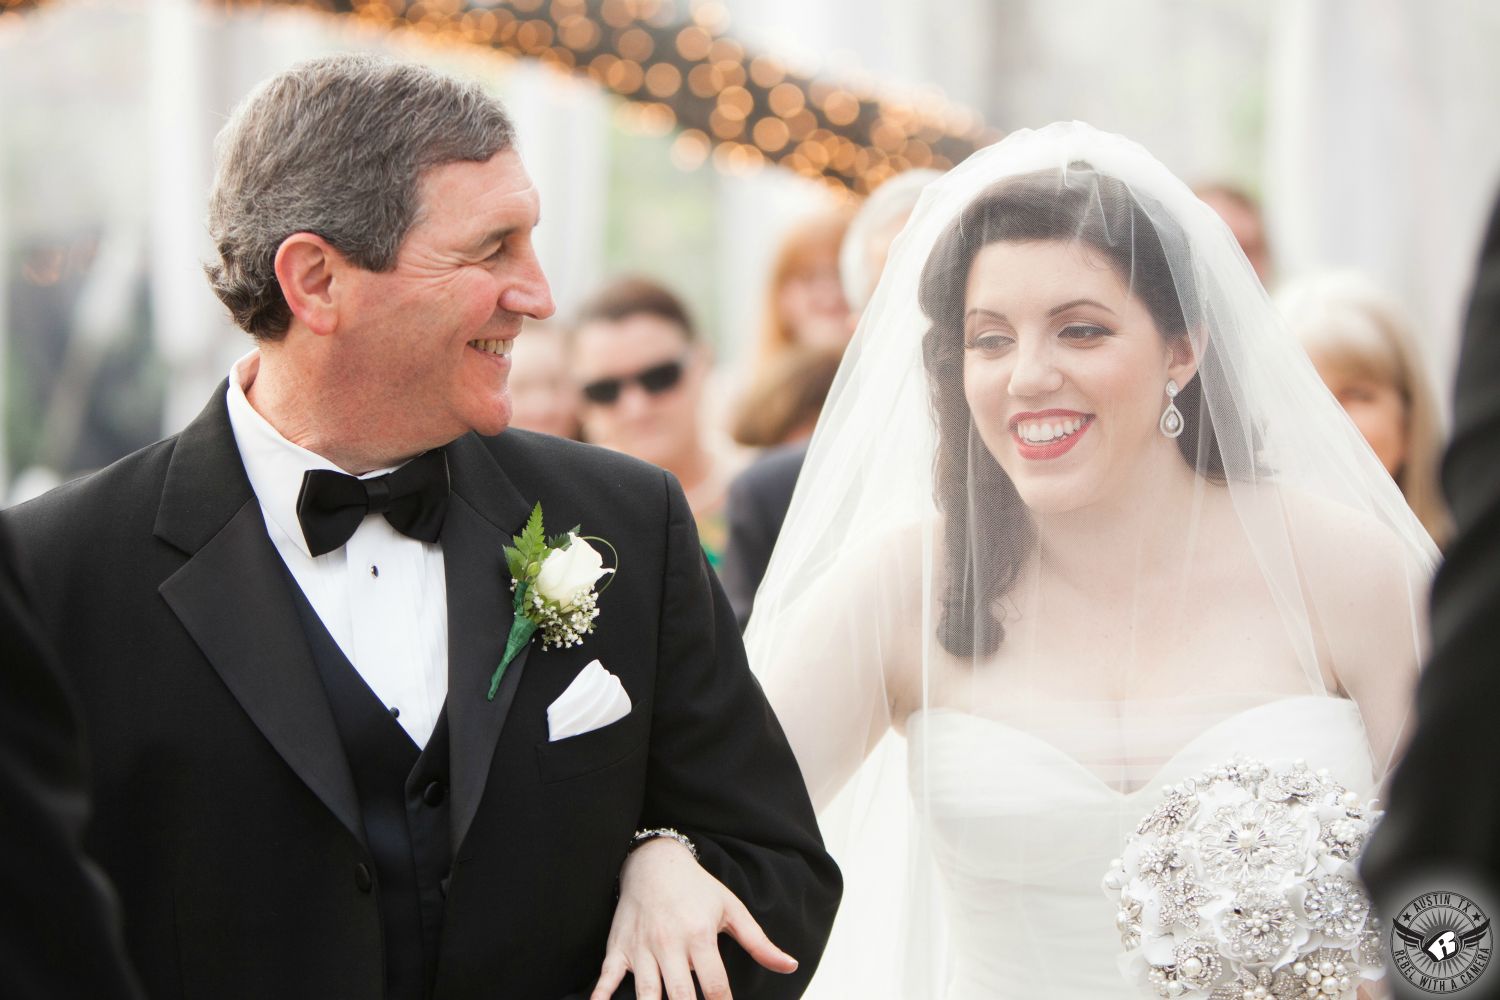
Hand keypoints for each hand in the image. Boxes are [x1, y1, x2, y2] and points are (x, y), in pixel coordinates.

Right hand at [589, 837, 798, 999]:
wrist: (654, 862)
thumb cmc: (698, 889)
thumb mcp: (732, 910)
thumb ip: (760, 943)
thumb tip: (791, 966)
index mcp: (700, 936)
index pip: (716, 985)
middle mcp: (670, 944)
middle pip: (681, 995)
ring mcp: (642, 948)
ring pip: (646, 993)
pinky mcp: (618, 948)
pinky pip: (607, 977)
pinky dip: (601, 995)